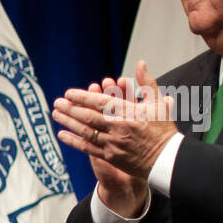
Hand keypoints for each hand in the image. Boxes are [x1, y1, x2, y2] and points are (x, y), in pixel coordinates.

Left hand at [52, 60, 177, 190]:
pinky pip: (87, 148)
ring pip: (85, 131)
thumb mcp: (158, 103)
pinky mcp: (110, 156)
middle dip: (71, 109)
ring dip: (68, 122)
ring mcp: (113, 143)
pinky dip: (73, 141)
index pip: (101, 102)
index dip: (83, 97)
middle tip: (57, 102)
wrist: (166, 159)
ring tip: (55, 114)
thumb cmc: (162, 131)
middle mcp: (119, 128)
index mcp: (130, 113)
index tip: (69, 93)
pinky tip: (61, 134)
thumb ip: (147, 83)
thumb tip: (141, 63)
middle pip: (89, 116)